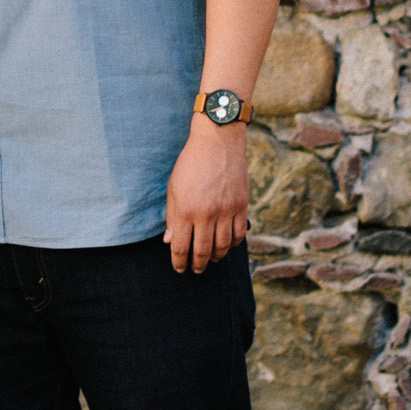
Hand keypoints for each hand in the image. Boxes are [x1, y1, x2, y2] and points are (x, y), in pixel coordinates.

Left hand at [163, 119, 250, 274]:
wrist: (217, 140)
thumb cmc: (190, 163)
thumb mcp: (173, 188)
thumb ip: (172, 216)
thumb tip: (170, 241)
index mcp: (186, 210)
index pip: (181, 248)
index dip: (179, 262)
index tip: (179, 268)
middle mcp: (206, 214)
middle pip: (203, 252)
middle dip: (197, 265)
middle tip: (195, 269)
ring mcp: (226, 211)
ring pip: (223, 247)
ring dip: (216, 257)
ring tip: (211, 259)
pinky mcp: (241, 206)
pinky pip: (239, 234)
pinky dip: (233, 244)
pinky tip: (227, 245)